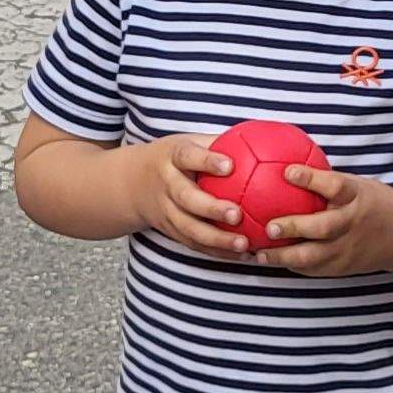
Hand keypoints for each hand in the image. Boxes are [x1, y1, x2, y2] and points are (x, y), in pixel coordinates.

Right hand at [128, 133, 259, 258]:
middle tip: (237, 214)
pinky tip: (241, 255)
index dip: (207, 161)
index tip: (230, 166)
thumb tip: (261, 137)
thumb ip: (218, 142)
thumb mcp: (188, 142)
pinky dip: (217, 252)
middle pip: (186, 198)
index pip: (188, 157)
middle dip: (211, 209)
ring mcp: (165, 211)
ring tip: (244, 244)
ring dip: (216, 239)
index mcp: (172, 157)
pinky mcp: (170, 231)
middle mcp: (166, 184)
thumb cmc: (173, 157)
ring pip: (189, 228)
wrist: (131, 183)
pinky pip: (194, 244)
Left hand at [254, 168, 392, 277]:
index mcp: (356, 196)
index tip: (287, 171)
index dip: (311, 179)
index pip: (334, 185)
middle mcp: (352, 223)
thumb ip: (326, 180)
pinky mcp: (343, 268)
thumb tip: (283, 161)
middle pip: (322, 227)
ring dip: (285, 256)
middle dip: (294, 228)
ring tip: (260, 254)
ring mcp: (348, 248)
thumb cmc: (370, 202)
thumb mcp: (356, 184)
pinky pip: (315, 269)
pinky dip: (293, 266)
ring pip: (314, 256)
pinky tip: (271, 261)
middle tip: (269, 226)